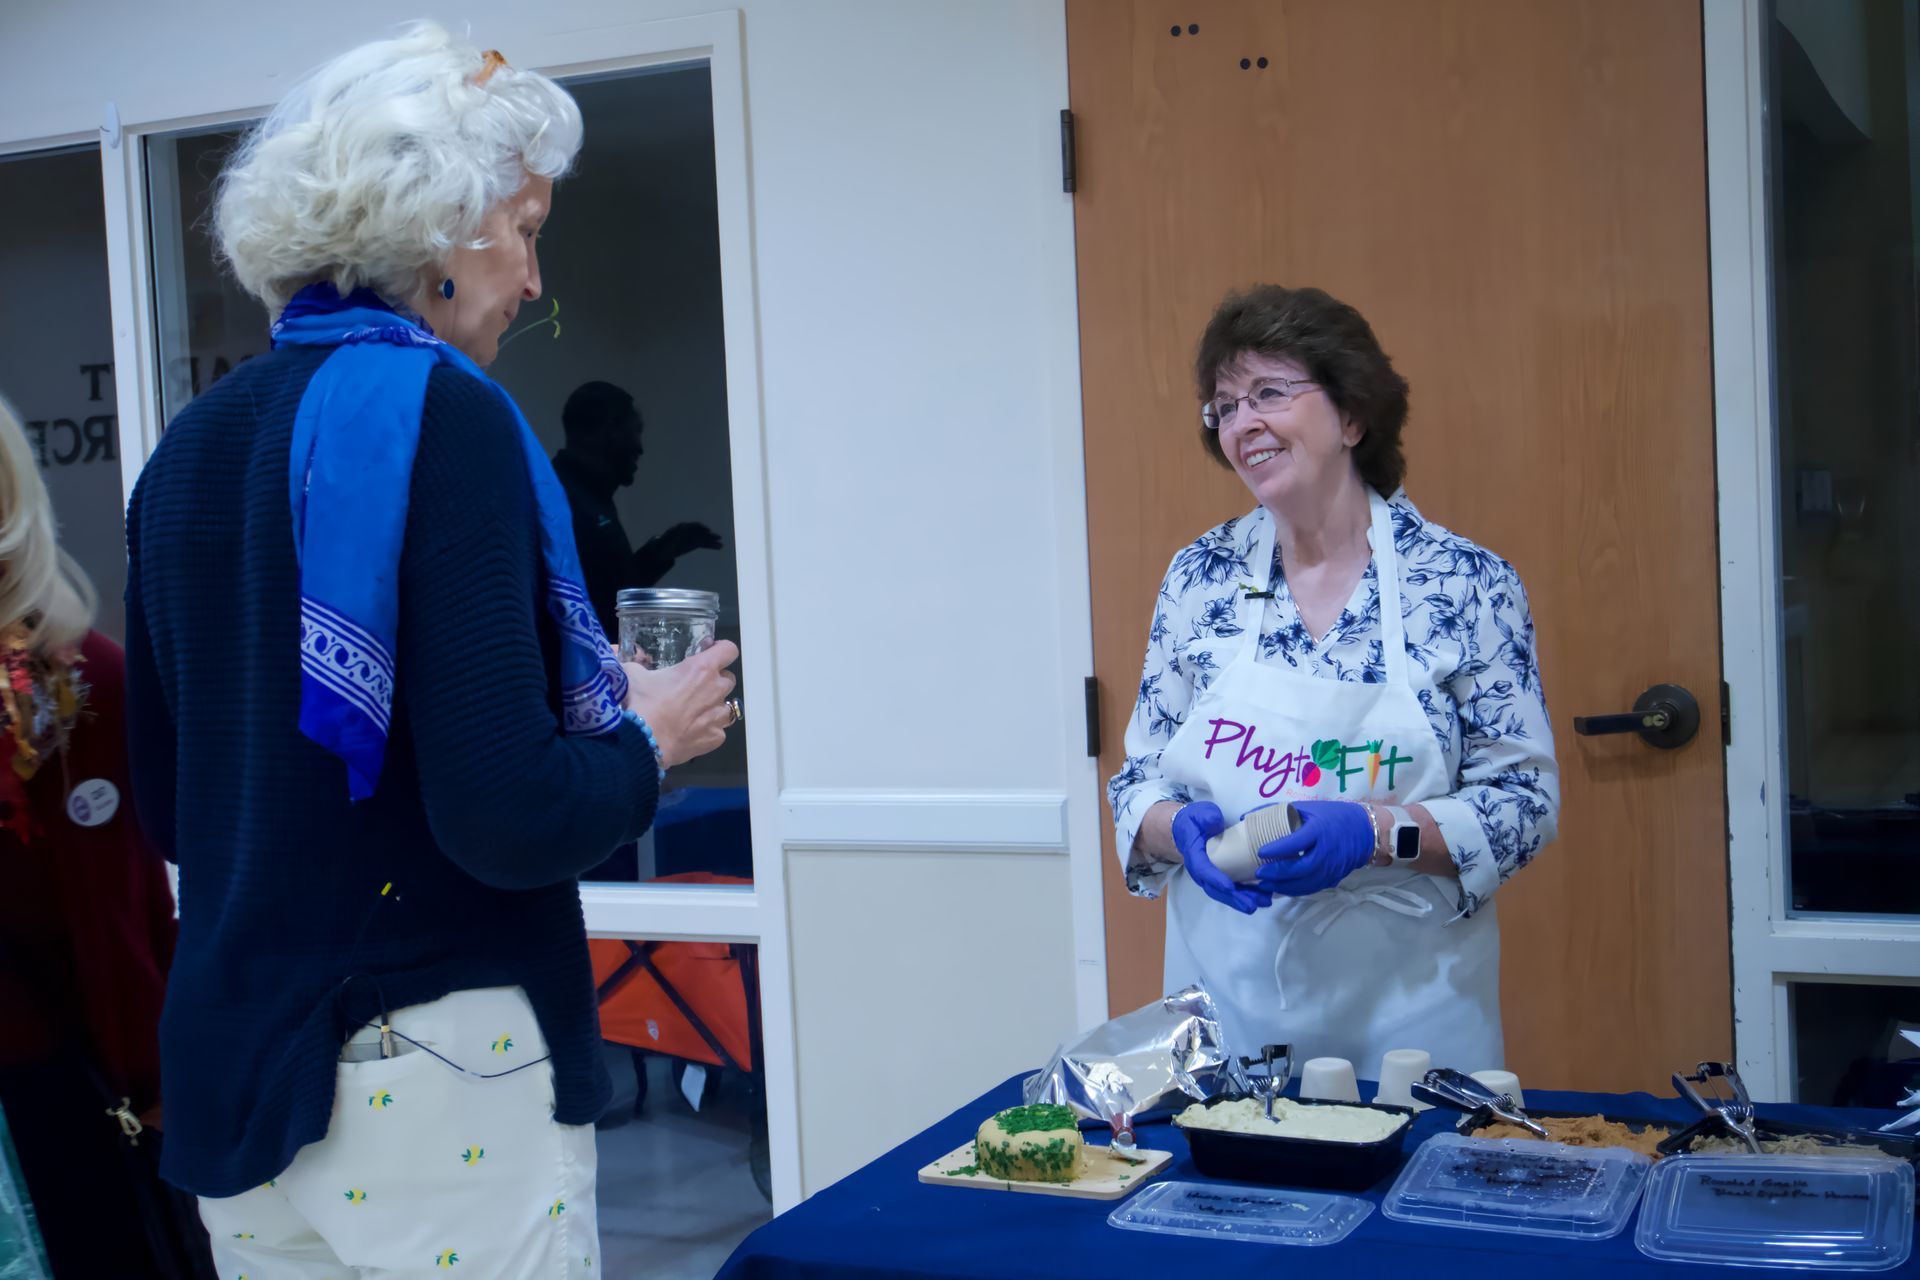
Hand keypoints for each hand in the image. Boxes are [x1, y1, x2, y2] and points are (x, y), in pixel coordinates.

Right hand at [621, 640, 738, 767]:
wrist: (642, 741)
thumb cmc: (640, 703)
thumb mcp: (632, 674)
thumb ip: (635, 662)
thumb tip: (621, 655)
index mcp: (702, 668)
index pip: (729, 650)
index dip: (721, 649)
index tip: (710, 652)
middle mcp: (716, 689)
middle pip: (729, 678)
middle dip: (715, 680)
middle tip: (694, 686)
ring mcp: (718, 715)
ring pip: (727, 706)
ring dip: (714, 706)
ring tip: (694, 712)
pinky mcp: (715, 737)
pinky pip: (719, 730)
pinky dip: (709, 730)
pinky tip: (691, 731)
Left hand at [646, 521, 724, 559]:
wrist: (662, 550)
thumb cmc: (663, 546)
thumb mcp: (666, 541)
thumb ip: (674, 535)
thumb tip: (684, 527)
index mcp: (681, 528)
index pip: (692, 527)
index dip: (700, 528)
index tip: (707, 531)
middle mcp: (688, 531)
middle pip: (700, 532)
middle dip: (708, 535)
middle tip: (717, 537)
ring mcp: (692, 537)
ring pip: (704, 538)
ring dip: (712, 540)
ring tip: (721, 543)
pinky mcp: (694, 544)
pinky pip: (704, 544)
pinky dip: (711, 545)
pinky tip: (719, 547)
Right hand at [1172, 801, 1272, 914]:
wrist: (1185, 829)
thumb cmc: (1194, 821)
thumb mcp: (1199, 814)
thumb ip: (1206, 817)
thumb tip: (1215, 821)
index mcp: (1194, 855)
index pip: (1203, 869)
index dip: (1216, 879)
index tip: (1230, 887)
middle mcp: (1200, 871)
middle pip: (1215, 889)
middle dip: (1235, 898)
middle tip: (1254, 904)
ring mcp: (1209, 877)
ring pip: (1224, 893)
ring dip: (1243, 900)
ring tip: (1264, 901)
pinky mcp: (1219, 878)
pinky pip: (1231, 890)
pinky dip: (1246, 895)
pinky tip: (1262, 896)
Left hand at [1254, 800, 1375, 896]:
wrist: (1364, 831)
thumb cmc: (1332, 816)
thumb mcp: (1308, 808)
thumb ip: (1278, 812)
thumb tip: (1247, 817)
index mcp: (1320, 830)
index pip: (1297, 842)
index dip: (1277, 848)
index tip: (1259, 851)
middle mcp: (1327, 851)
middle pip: (1301, 868)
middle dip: (1277, 873)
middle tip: (1258, 874)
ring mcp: (1331, 868)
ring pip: (1305, 883)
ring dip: (1283, 886)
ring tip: (1263, 885)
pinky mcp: (1333, 879)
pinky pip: (1311, 888)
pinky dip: (1294, 890)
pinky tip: (1279, 888)